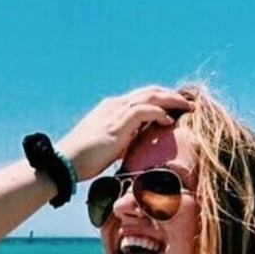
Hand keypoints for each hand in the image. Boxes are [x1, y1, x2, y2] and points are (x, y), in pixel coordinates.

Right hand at [57, 85, 191, 182]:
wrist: (66, 162)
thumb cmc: (82, 160)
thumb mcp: (108, 148)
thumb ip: (122, 143)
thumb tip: (134, 150)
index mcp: (111, 109)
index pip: (141, 97)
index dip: (161, 99)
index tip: (176, 106)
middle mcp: (115, 105)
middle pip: (150, 91)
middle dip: (171, 95)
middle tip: (188, 103)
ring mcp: (116, 112)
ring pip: (151, 96)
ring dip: (171, 100)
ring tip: (187, 107)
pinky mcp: (118, 123)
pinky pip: (145, 111)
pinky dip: (160, 113)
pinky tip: (170, 122)